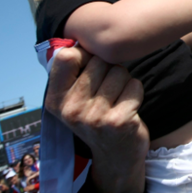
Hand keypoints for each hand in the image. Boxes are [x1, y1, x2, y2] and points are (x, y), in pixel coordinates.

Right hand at [44, 47, 148, 192]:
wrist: (116, 158)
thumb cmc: (97, 117)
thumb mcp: (74, 99)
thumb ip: (72, 72)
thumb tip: (78, 35)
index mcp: (55, 100)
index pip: (67, 56)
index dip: (84, 55)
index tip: (90, 68)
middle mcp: (71, 109)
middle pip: (99, 61)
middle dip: (108, 69)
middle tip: (106, 92)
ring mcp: (94, 117)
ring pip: (119, 71)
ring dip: (124, 81)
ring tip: (117, 100)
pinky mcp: (119, 121)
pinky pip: (134, 85)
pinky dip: (136, 93)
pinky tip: (129, 108)